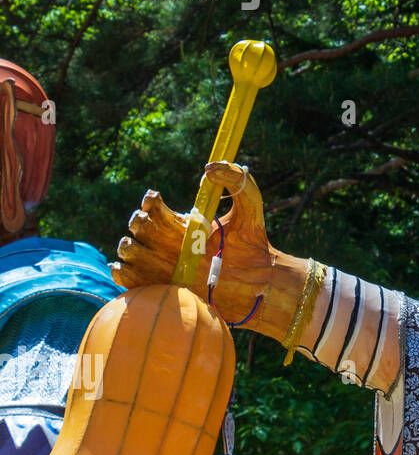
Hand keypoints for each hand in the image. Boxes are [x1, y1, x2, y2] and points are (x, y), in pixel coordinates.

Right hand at [113, 161, 276, 328]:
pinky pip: (127, 278)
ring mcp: (161, 264)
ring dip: (129, 246)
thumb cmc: (254, 244)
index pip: (154, 206)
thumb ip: (236, 180)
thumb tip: (209, 167)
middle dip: (139, 222)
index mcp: (183, 223)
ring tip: (149, 251)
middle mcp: (168, 242)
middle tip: (153, 225)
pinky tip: (131, 267)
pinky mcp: (158, 287)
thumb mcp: (250, 207)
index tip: (155, 199)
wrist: (260, 282)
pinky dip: (122, 271)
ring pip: (127, 249)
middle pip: (137, 226)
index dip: (149, 200)